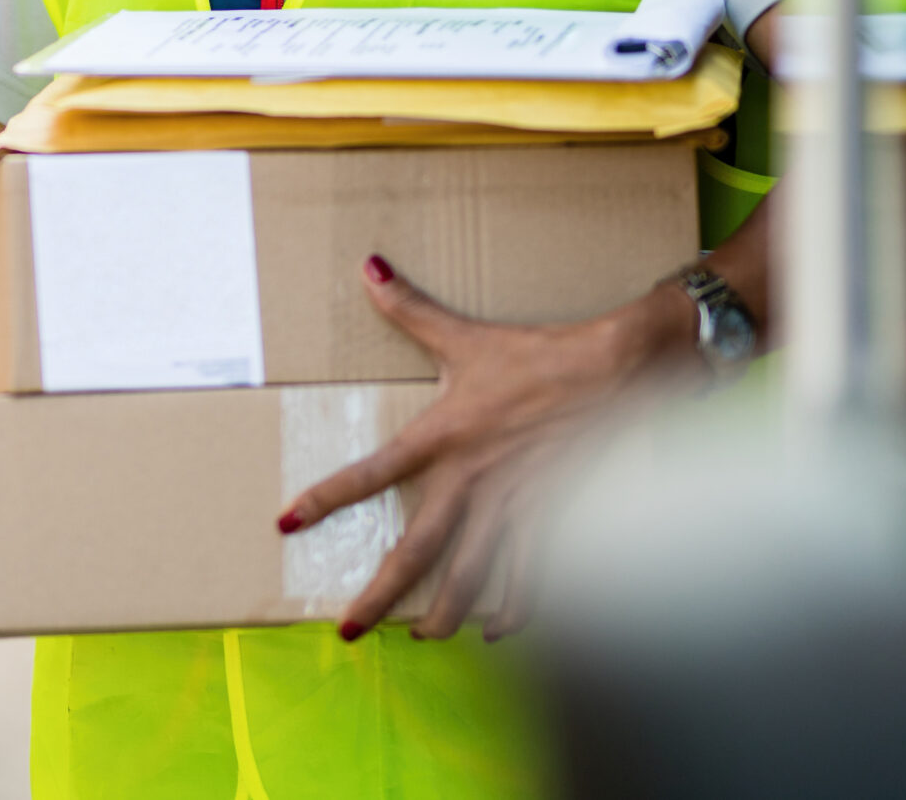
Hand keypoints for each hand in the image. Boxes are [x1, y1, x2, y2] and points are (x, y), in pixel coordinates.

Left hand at [277, 254, 692, 642]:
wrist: (618, 371)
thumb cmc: (537, 354)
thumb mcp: (465, 336)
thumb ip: (410, 310)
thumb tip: (368, 268)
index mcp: (442, 438)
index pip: (369, 473)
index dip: (325, 498)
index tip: (287, 523)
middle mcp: (472, 481)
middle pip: (416, 552)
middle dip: (379, 596)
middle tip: (350, 630)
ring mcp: (515, 506)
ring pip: (472, 579)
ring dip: (446, 615)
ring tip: (423, 638)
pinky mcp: (557, 520)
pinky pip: (532, 580)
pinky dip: (516, 610)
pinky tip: (500, 629)